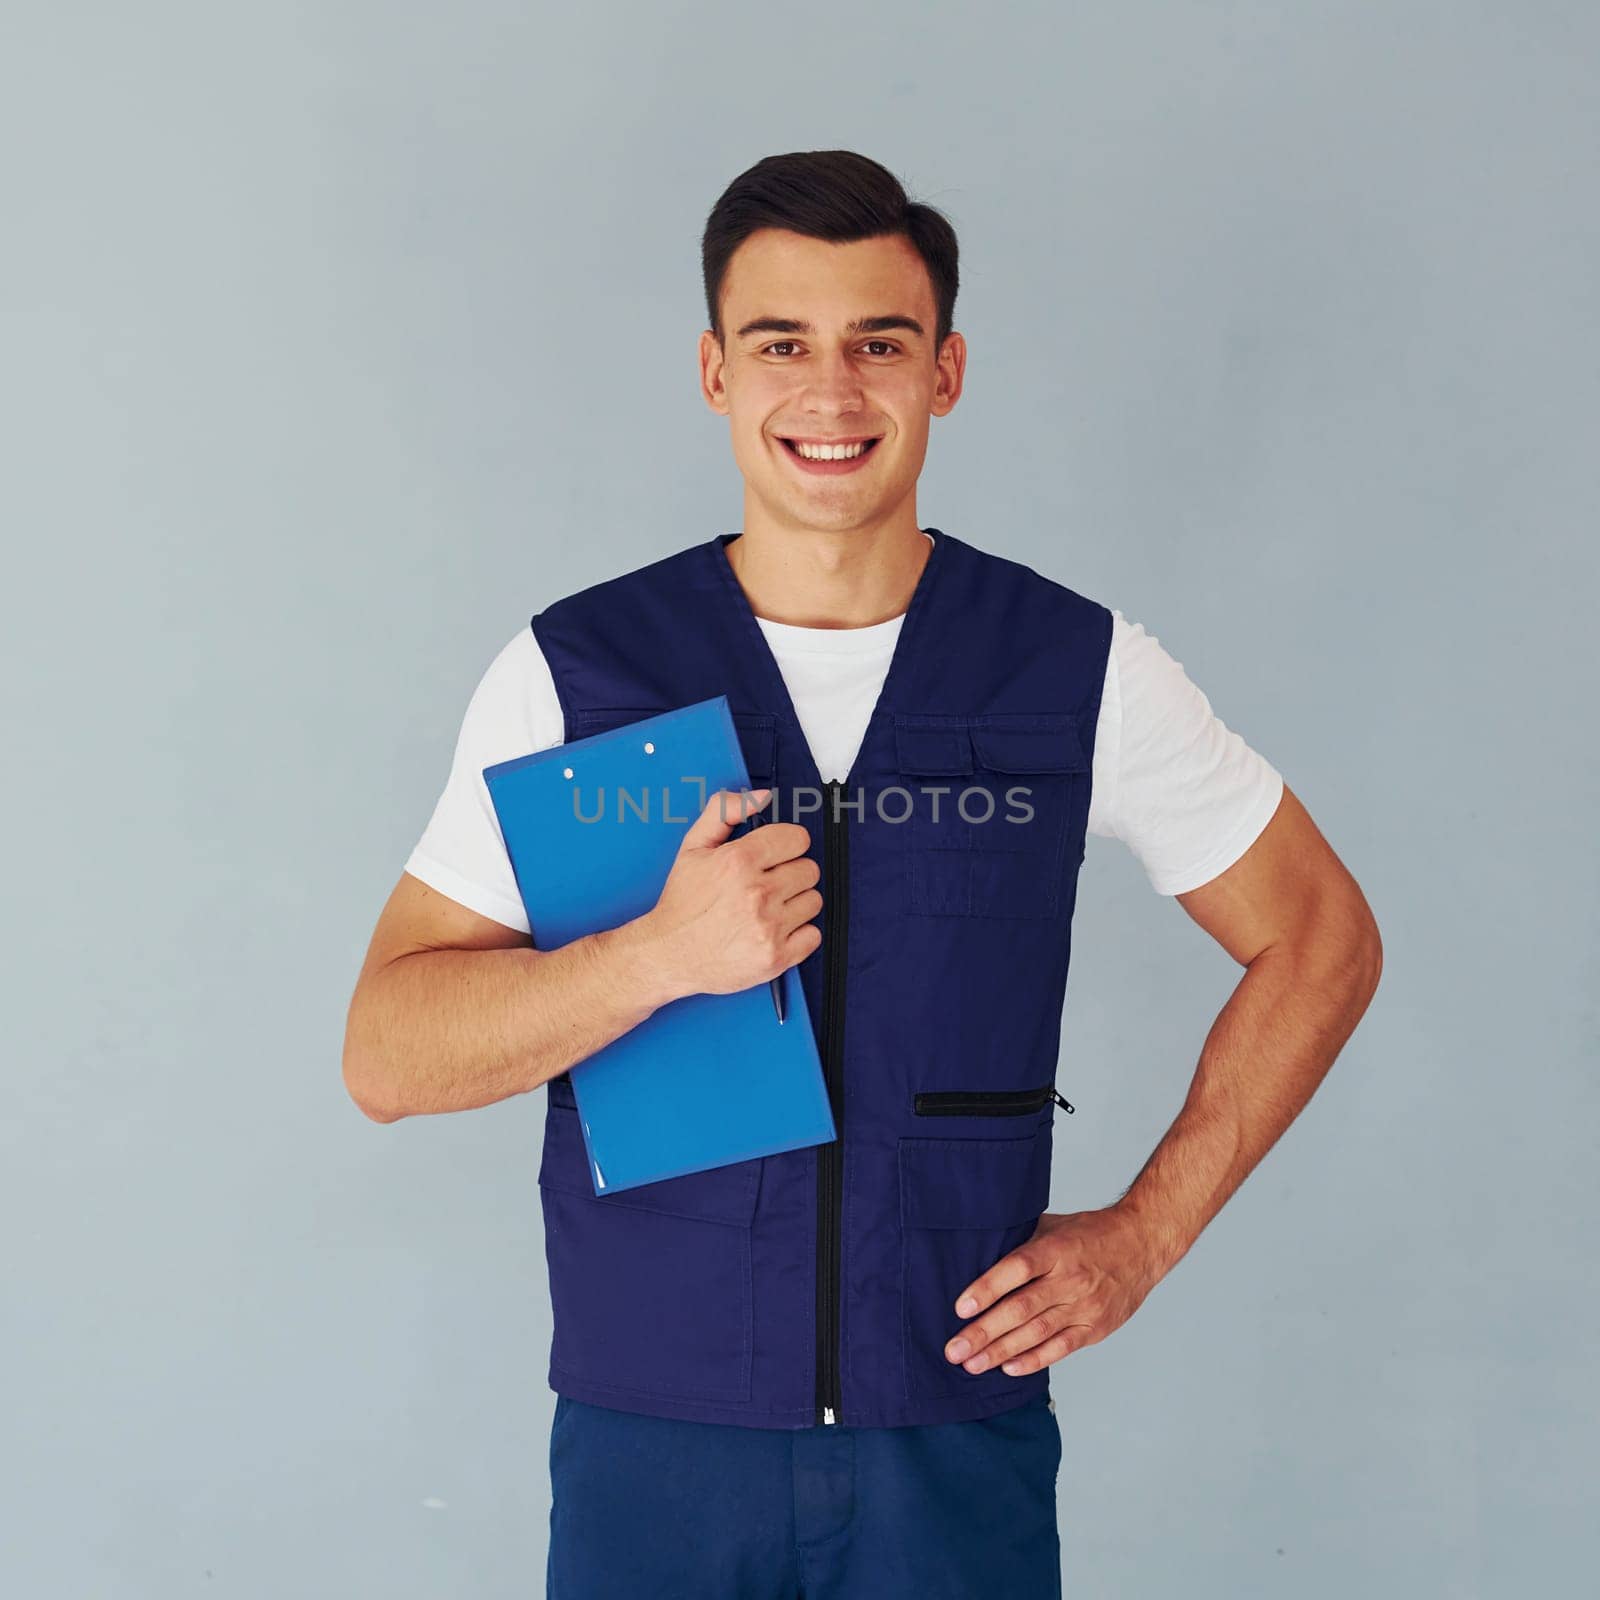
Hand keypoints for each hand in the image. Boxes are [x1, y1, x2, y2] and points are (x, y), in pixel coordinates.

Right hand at [639, 787, 821, 1002]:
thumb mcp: (693, 848)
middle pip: (809, 870)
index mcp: (738, 861)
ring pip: (813, 901)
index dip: (786, 845)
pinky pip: (813, 936)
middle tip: (768, 884)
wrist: (668, 954)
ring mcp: (768, 928)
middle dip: (790, 873)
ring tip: (769, 909)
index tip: (775, 855)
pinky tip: (775, 931)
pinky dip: (798, 934)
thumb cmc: (682, 902)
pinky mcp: (776, 957)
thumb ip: (724, 812)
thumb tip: (761, 797)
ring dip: (796, 903)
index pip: (797, 839)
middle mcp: (757, 893)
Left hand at [942, 1206, 1163, 1376]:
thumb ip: (1021, 1242)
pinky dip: (1034, 1360)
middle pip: (1021, 1308)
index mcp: (1056, 1249)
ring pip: (1037, 1333)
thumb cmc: (1091, 1233)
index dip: (987, 1288)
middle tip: (954, 1350)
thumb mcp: (1054, 1226)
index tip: (960, 1308)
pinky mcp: (1095, 1327)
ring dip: (1001, 1352)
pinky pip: (1061, 1348)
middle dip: (984, 1332)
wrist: (1142, 1244)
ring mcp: (1084, 1306)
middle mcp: (1070, 1279)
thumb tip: (977, 1256)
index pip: (1017, 1269)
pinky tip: (1009, 1368)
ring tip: (972, 1365)